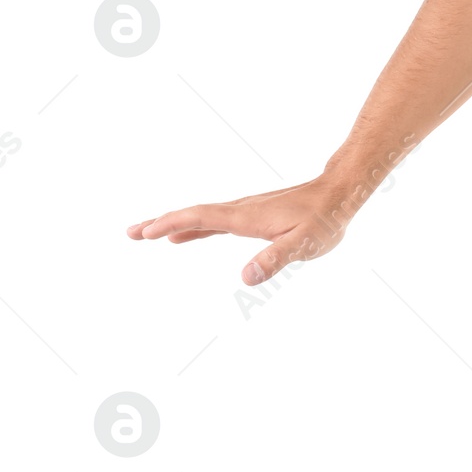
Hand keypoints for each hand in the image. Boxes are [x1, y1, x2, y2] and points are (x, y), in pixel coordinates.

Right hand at [127, 174, 357, 286]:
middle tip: (131, 232)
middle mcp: (240, 210)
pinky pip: (214, 221)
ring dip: (173, 224)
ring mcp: (245, 212)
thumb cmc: (324, 219)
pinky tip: (183, 237)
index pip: (201, 217)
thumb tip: (246, 277)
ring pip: (201, 216)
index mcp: (245, 216)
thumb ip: (276, 259)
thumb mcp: (304, 243)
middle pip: (193, 214)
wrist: (339, 194)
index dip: (173, 223)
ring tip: (146, 233)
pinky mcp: (252, 216)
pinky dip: (193, 227)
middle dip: (161, 223)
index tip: (146, 231)